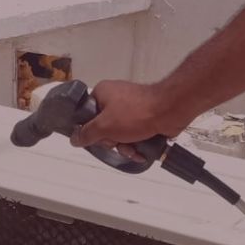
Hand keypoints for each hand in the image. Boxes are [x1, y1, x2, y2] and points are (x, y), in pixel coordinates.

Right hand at [71, 79, 191, 156]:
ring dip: (125, 146)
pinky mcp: (144, 118)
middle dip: (112, 141)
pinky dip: (136, 144)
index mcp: (102, 93)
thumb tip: (74, 138)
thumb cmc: (137, 113)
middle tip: (118, 141)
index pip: (87, 115)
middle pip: (104, 128)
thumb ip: (86, 134)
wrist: (169, 112)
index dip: (92, 130)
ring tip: (133, 149)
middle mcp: (116, 98)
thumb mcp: (104, 126)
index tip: (98, 137)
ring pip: (119, 134)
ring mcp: (131, 108)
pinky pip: (133, 135)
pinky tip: (141, 152)